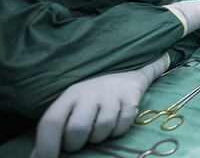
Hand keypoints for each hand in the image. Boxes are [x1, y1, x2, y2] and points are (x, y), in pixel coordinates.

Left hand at [31, 55, 168, 157]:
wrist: (124, 79)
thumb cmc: (91, 101)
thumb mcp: (70, 110)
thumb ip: (55, 131)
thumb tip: (36, 156)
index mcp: (69, 96)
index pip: (51, 121)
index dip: (47, 145)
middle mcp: (89, 93)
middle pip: (77, 128)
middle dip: (76, 143)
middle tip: (79, 142)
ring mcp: (111, 95)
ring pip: (102, 128)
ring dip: (99, 138)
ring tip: (97, 133)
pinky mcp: (131, 99)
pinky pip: (122, 125)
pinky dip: (117, 131)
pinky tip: (114, 126)